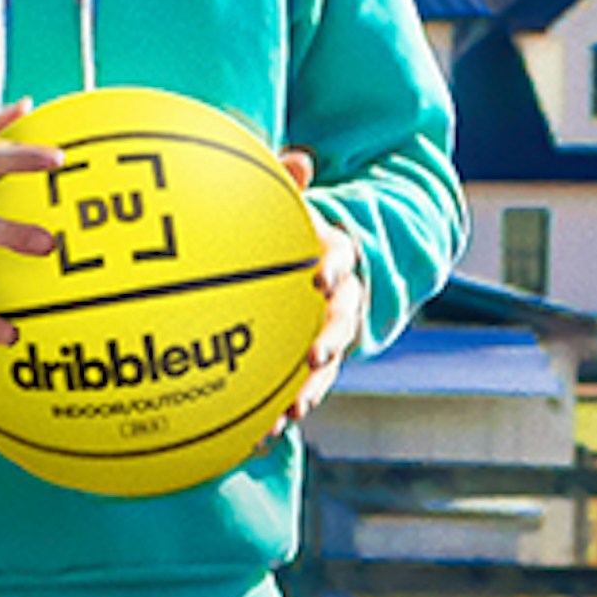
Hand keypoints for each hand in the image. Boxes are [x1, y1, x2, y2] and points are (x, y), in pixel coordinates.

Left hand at [280, 152, 362, 424]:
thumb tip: (300, 157)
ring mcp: (329, 338)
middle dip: (330, 344)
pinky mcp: (312, 366)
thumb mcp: (297, 208)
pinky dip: (278, 412)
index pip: (343, 261)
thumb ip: (292, 185)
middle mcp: (341, 303)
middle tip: (313, 359)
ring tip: (289, 415)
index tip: (318, 276)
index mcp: (336, 260)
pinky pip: (296, 390)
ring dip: (309, 392)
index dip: (335, 268)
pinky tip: (253, 438)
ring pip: (326, 370)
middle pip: (342, 325)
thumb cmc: (297, 232)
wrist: (322, 268)